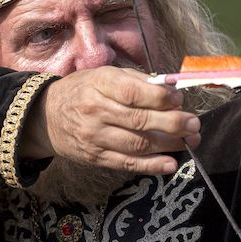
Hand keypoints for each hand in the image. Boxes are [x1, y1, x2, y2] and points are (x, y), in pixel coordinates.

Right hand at [18, 66, 200, 174]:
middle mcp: (95, 111)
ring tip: (190, 141)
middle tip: (194, 124)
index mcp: (99, 84)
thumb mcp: (104, 75)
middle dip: (173, 123)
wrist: (45, 116)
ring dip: (168, 144)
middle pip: (140, 120)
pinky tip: (170, 164)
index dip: (161, 98)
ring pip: (137, 144)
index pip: (134, 93)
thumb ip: (138, 82)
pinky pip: (127, 163)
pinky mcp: (95, 157)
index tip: (180, 99)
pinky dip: (151, 166)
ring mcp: (94, 136)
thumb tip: (172, 88)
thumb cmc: (83, 91)